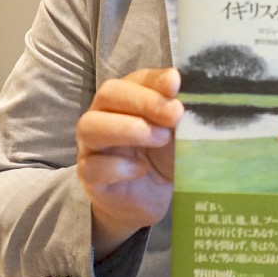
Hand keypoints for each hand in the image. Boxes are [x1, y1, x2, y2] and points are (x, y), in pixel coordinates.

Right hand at [76, 67, 183, 255]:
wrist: (151, 198)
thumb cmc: (164, 156)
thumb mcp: (179, 132)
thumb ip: (179, 113)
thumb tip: (188, 97)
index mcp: (128, 97)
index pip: (136, 78)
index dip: (155, 80)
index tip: (176, 84)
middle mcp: (104, 115)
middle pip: (109, 94)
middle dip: (144, 101)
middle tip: (175, 114)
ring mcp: (91, 145)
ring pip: (91, 126)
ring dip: (128, 128)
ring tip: (160, 138)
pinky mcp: (89, 176)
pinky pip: (93, 167)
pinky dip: (119, 166)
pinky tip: (141, 169)